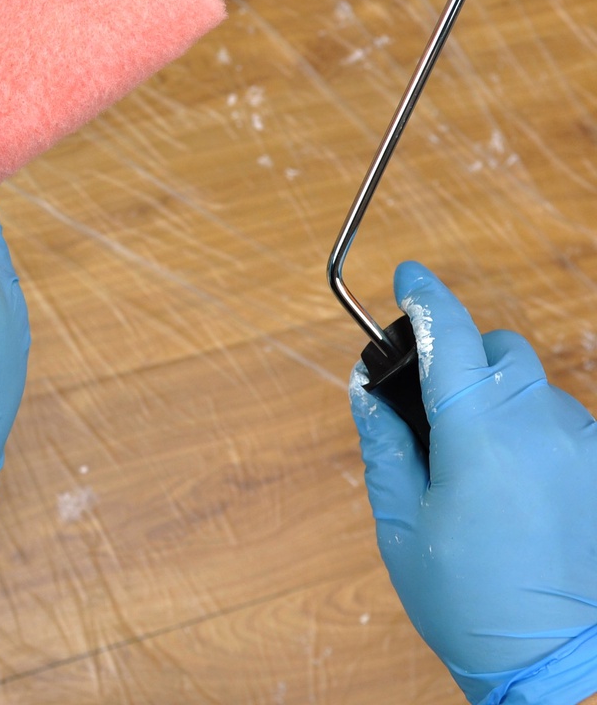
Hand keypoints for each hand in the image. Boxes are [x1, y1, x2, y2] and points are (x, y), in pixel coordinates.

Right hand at [350, 261, 596, 704]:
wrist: (554, 664)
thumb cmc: (467, 600)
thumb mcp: (400, 522)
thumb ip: (383, 442)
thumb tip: (365, 387)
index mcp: (479, 436)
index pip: (449, 336)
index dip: (425, 297)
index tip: (408, 277)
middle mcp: (541, 428)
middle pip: (500, 350)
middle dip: (463, 358)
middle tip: (437, 408)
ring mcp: (583, 448)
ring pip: (535, 385)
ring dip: (501, 397)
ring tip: (480, 461)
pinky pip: (565, 420)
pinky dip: (535, 427)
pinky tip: (519, 480)